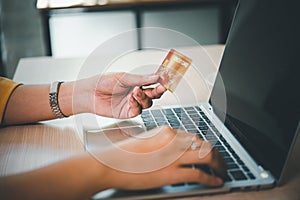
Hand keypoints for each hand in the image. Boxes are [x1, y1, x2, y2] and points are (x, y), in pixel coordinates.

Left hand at [72, 72, 165, 117]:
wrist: (89, 94)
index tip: (166, 80)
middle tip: (160, 87)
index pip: (152, 83)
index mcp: (135, 83)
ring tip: (136, 91)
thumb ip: (140, 79)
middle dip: (157, 91)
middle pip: (153, 95)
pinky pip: (138, 110)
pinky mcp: (128, 113)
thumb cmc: (103, 82)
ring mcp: (132, 104)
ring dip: (145, 97)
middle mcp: (135, 94)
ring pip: (148, 103)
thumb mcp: (123, 77)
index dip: (160, 82)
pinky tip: (131, 99)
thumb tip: (156, 77)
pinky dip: (137, 104)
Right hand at [92, 127, 226, 189]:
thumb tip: (172, 152)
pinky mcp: (172, 172)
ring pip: (207, 156)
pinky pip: (200, 174)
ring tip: (223, 172)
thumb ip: (160, 145)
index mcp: (166, 132)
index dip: (204, 146)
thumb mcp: (144, 144)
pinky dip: (211, 178)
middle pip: (204, 144)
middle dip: (217, 155)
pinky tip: (216, 182)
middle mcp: (173, 140)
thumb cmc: (122, 156)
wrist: (108, 164)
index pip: (193, 137)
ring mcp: (173, 156)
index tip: (209, 153)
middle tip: (221, 163)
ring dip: (219, 165)